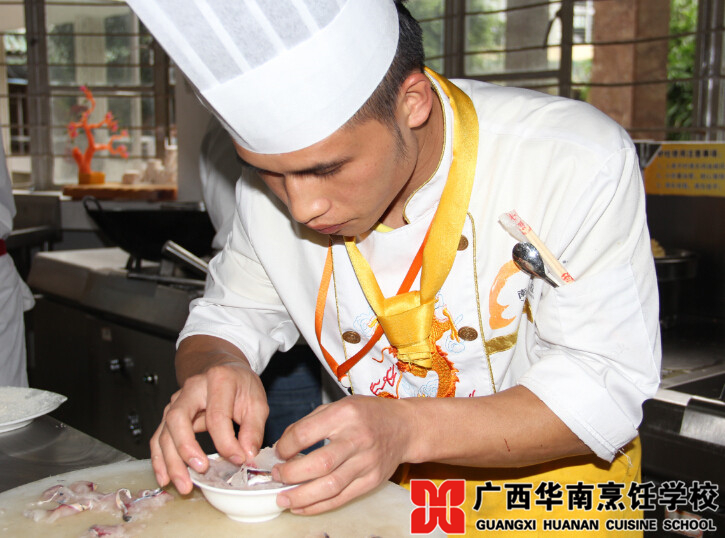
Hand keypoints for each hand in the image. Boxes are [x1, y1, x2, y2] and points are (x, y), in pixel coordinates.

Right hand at [150, 360, 268, 494]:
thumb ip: (253, 428)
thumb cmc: (240, 385)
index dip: (226, 441)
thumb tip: (247, 455)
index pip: (217, 415)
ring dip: (171, 461)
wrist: (224, 368)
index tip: (238, 459)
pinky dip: (159, 459)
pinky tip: (165, 477)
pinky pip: (158, 438)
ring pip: (164, 431)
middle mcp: (191, 389)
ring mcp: (176, 401)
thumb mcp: (256, 401)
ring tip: (183, 484)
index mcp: (218, 380)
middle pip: (178, 419)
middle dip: (186, 449)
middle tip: (200, 471)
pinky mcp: (169, 415)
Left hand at [272, 395, 414, 514]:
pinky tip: (302, 506)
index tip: (278, 452)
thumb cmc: (367, 414)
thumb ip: (310, 423)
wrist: (404, 427)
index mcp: (345, 414)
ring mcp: (367, 462)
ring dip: (301, 496)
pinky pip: (341, 498)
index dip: (286, 446)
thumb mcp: (339, 406)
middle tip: (276, 476)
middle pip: (319, 464)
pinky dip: (318, 506)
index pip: (306, 433)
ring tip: (283, 499)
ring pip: (330, 486)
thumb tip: (283, 446)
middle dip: (291, 474)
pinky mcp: (372, 480)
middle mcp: (357, 438)